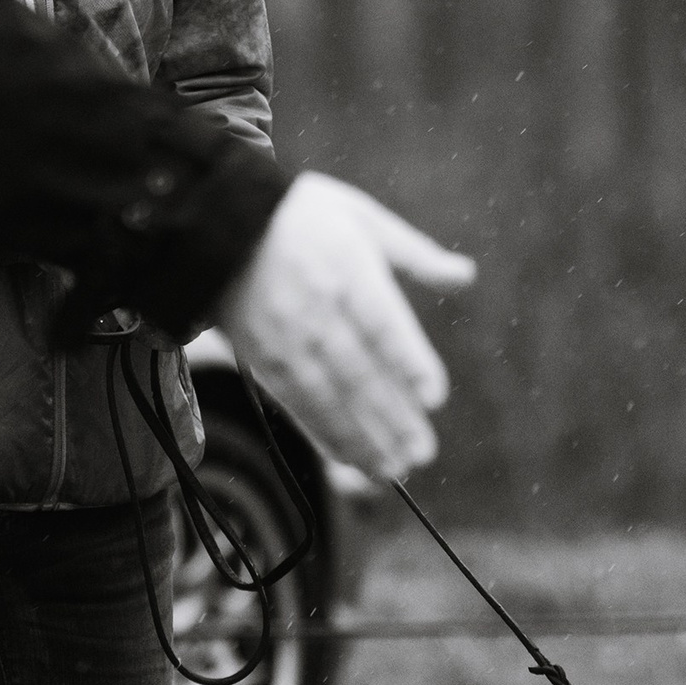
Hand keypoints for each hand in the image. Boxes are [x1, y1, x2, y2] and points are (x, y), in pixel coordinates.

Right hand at [211, 172, 473, 479]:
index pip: (381, 322)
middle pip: (358, 371)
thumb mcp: (361, 217)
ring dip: (362, 437)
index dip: (407, 360)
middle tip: (422, 452)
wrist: (220, 221)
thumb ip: (415, 254)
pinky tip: (350, 458)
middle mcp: (316, 307)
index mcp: (347, 269)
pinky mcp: (261, 357)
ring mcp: (286, 336)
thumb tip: (465, 276)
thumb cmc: (301, 215)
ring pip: (328, 396)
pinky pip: (296, 403)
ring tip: (394, 469)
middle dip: (391, 417)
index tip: (433, 396)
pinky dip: (324, 433)